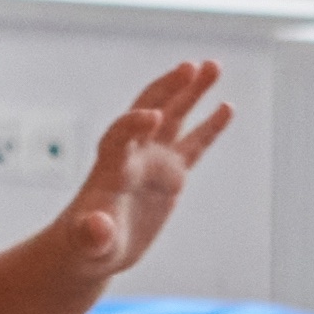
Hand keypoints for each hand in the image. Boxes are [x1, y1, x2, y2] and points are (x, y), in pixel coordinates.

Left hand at [41, 58, 231, 287]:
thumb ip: (92, 234)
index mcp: (110, 167)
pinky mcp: (171, 174)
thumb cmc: (85, 245)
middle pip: (150, 111)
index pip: (120, 136)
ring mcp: (154, 161)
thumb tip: (97, 228)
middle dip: (168, 88)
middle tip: (189, 66)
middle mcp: (133, 155)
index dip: (133, 125)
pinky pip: (194, 144)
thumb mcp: (87, 244)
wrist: (94, 248)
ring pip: (175, 117)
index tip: (152, 118)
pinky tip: (227, 106)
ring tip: (214, 65)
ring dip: (192, 91)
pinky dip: (210, 125)